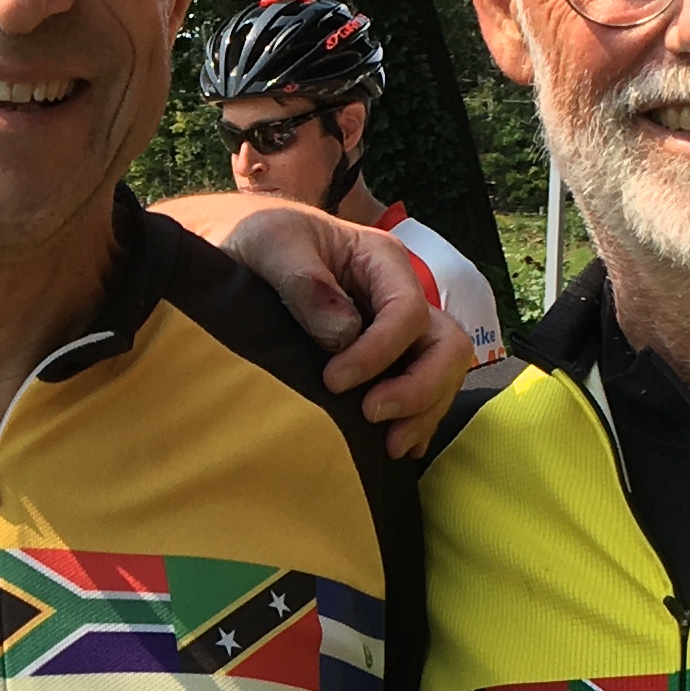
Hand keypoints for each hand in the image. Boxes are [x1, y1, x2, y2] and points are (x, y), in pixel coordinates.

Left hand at [161, 194, 471, 454]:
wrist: (244, 251)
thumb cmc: (259, 241)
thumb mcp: (270, 243)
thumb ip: (303, 280)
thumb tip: (342, 333)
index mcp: (381, 261)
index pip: (407, 311)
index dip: (379, 352)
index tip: (333, 381)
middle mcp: (400, 295)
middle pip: (445, 344)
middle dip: (420, 388)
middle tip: (372, 416)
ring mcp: (398, 331)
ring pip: (442, 372)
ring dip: (423, 412)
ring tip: (388, 446)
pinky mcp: (388, 360)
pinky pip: (422, 393)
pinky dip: (415, 421)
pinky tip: (389, 449)